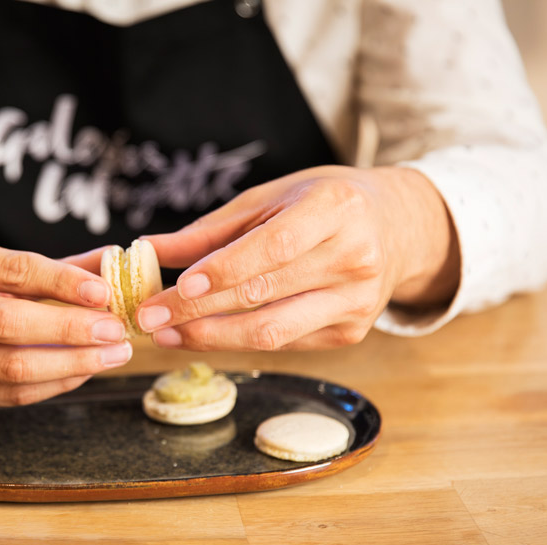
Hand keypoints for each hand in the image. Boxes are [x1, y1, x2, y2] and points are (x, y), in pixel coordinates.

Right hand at [0, 234, 130, 410]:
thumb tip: (115, 265)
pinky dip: (55, 384)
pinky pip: (11, 395)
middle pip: (9, 323)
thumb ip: (53, 267)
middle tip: (116, 330)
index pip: (13, 270)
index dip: (63, 282)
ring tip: (112, 354)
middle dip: (72, 329)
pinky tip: (83, 370)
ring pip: (13, 368)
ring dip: (73, 363)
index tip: (105, 293)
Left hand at [135, 165, 459, 350]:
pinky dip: (238, 341)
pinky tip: (203, 335)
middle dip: (198, 311)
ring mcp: (357, 302)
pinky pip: (284, 343)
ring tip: (167, 334)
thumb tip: (150, 250)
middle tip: (150, 317)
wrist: (397, 228)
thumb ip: (211, 229)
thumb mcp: (271, 199)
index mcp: (336, 210)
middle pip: (265, 294)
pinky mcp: (351, 332)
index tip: (177, 286)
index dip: (223, 271)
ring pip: (273, 331)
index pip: (273, 248)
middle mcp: (354, 258)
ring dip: (212, 337)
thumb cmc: (323, 205)